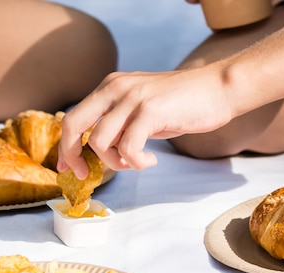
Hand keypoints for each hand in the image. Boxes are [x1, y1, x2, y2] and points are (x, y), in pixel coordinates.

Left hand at [57, 66, 233, 178]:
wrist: (218, 89)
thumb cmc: (180, 105)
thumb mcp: (139, 110)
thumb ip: (116, 124)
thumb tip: (94, 152)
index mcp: (109, 87)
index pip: (72, 118)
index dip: (65, 147)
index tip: (69, 168)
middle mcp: (115, 88)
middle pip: (73, 124)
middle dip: (72, 155)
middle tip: (86, 174)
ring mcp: (132, 98)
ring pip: (101, 141)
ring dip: (115, 162)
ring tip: (135, 162)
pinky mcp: (150, 110)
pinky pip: (128, 148)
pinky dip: (136, 163)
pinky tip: (150, 161)